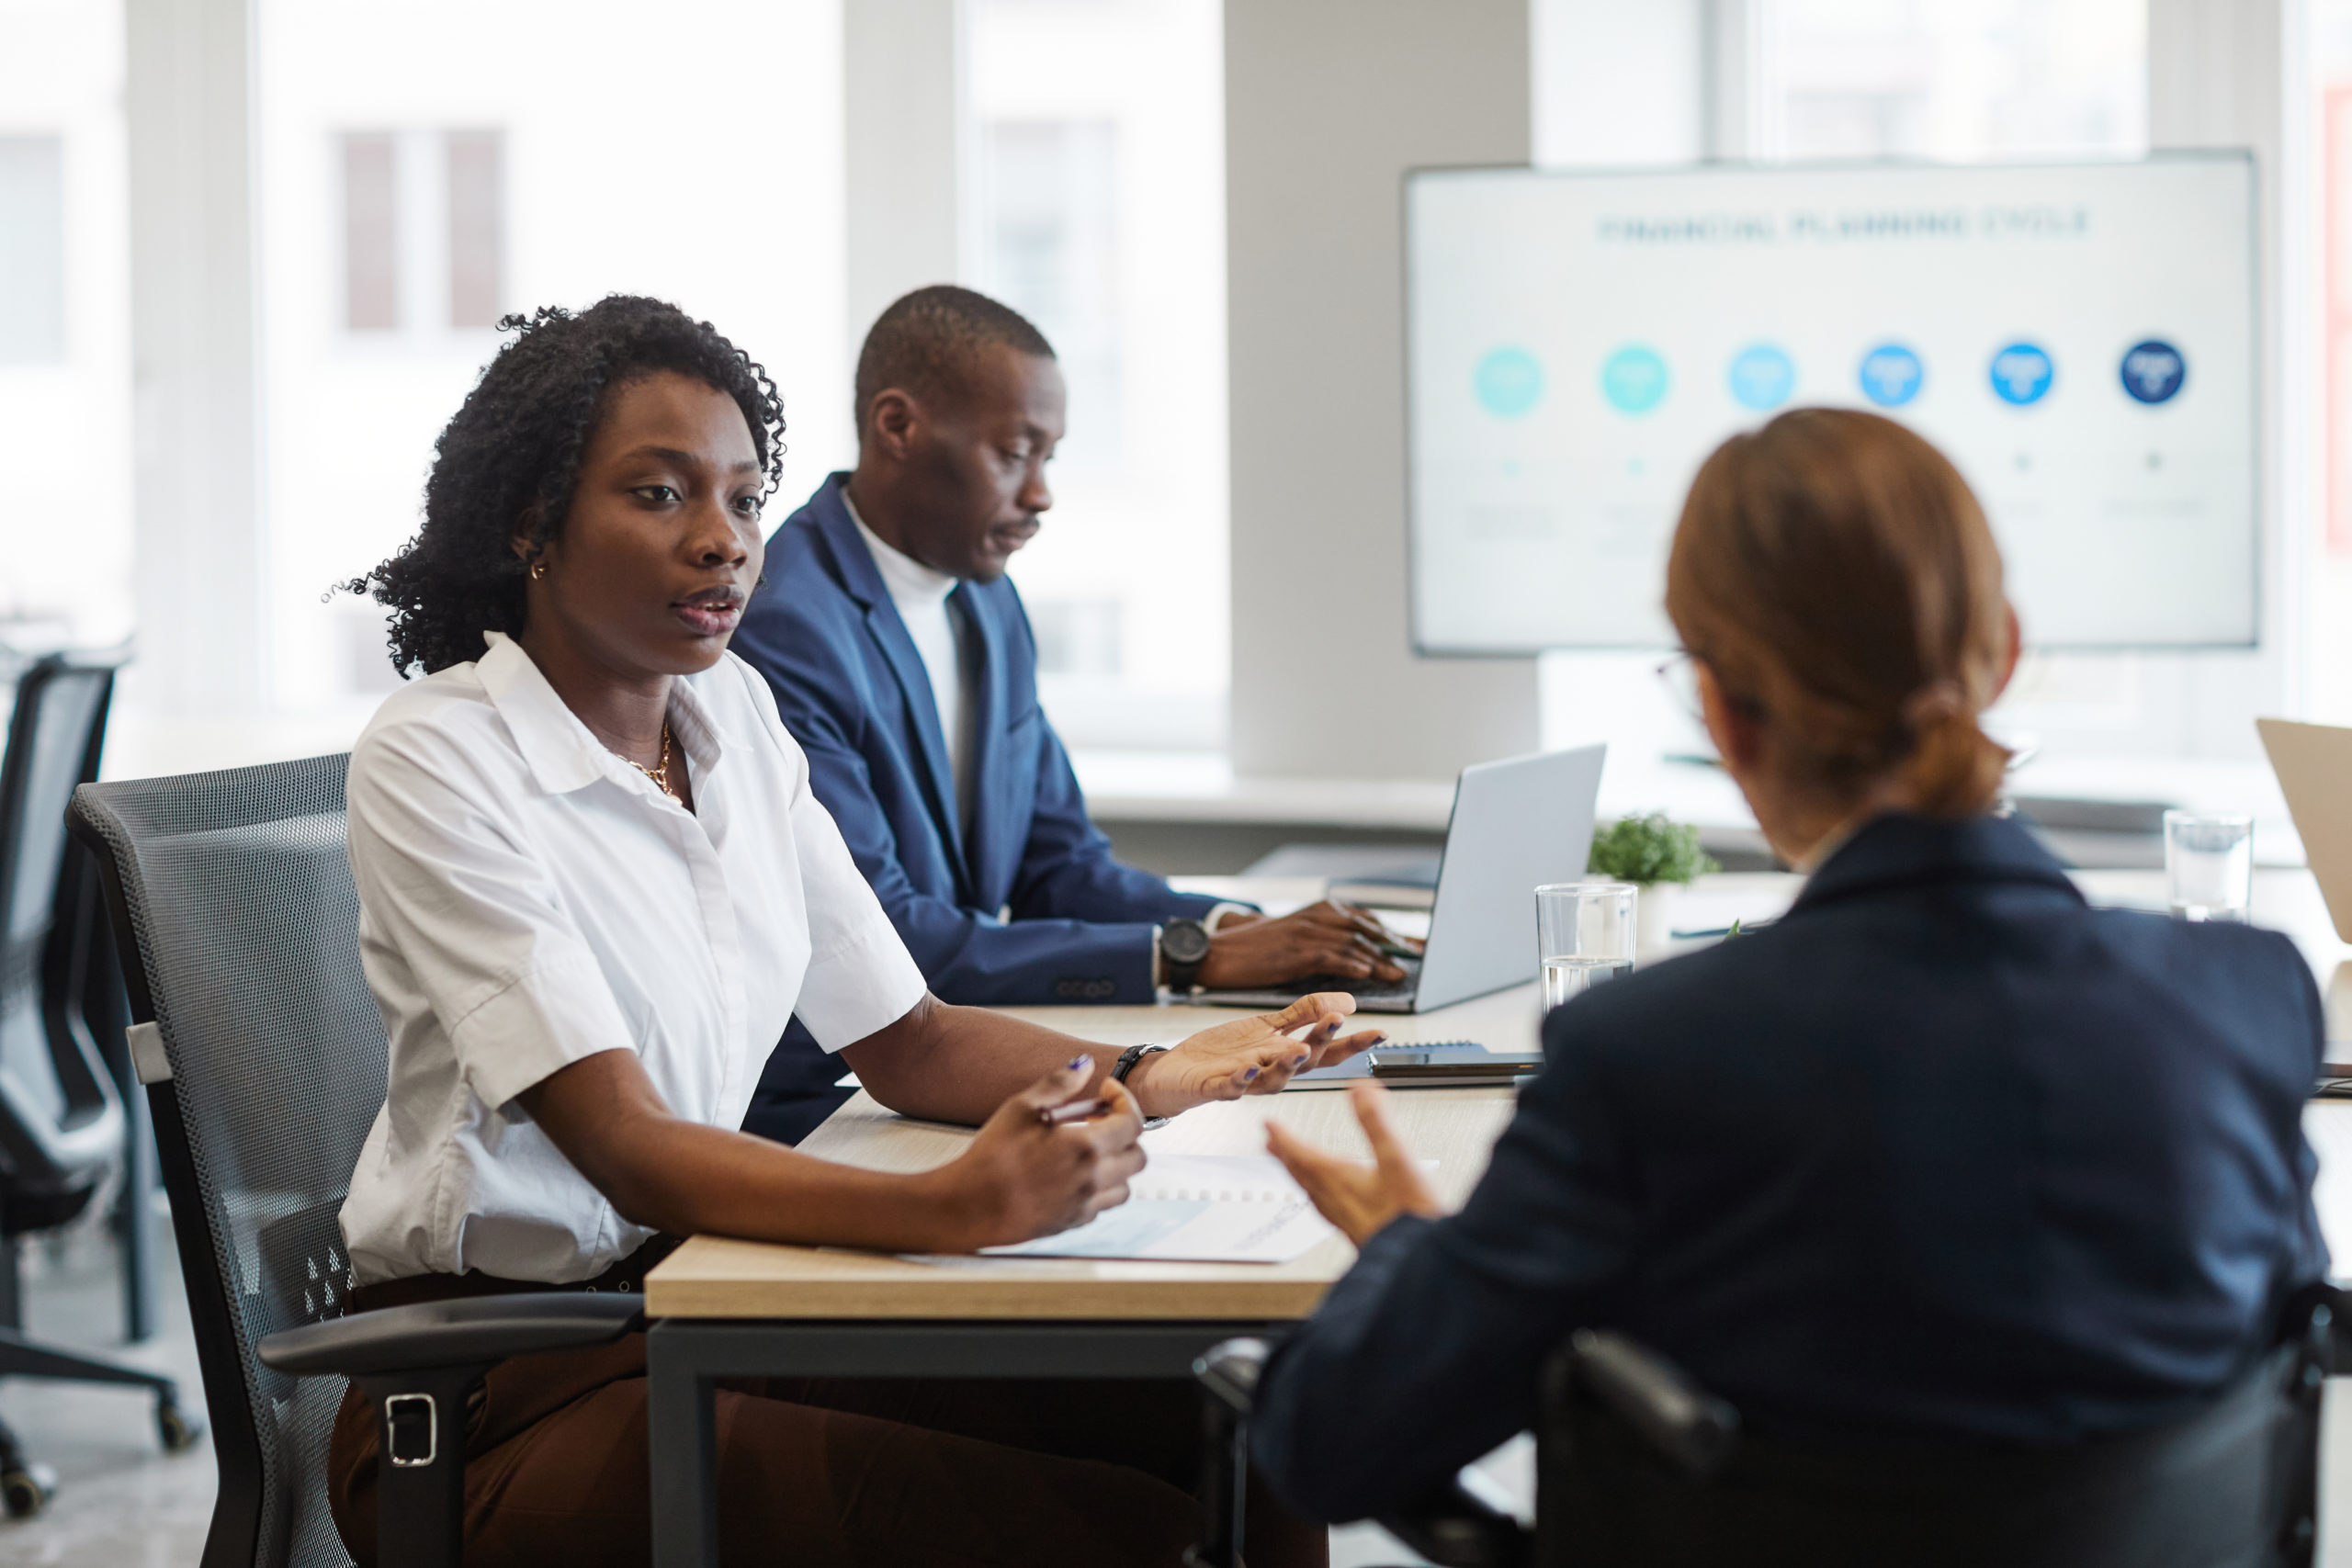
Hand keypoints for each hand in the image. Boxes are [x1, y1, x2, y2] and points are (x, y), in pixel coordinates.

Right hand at [922, 1057, 1146, 1249]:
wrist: (969, 1206)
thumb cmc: (992, 1157)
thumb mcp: (1021, 1108)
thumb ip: (1058, 1084)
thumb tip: (1084, 1065)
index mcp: (1086, 1147)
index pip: (1132, 1122)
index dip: (1125, 1100)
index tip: (1107, 1091)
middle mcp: (1093, 1179)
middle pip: (1138, 1156)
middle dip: (1124, 1135)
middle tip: (1097, 1121)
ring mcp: (1084, 1205)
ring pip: (1125, 1186)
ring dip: (1115, 1165)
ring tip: (1087, 1151)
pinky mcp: (1072, 1223)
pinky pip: (1101, 1205)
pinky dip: (1098, 1189)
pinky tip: (1072, 1175)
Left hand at [1127, 993, 1386, 1116]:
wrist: (1177, 1072)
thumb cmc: (1224, 1053)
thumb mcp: (1268, 1026)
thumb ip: (1305, 1013)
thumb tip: (1348, 1000)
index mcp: (1287, 1057)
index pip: (1327, 1051)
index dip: (1353, 1043)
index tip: (1379, 1033)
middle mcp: (1272, 1073)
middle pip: (1305, 1063)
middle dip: (1322, 1043)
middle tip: (1337, 1022)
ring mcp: (1246, 1082)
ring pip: (1274, 1079)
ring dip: (1289, 1064)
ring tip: (1301, 1048)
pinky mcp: (1216, 1087)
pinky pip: (1232, 1087)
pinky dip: (1243, 1079)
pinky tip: (1251, 1068)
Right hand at [1195, 900, 1420, 989]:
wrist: (1219, 951)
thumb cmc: (1255, 951)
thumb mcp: (1296, 938)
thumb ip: (1326, 940)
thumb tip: (1360, 956)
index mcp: (1319, 911)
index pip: (1366, 920)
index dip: (1393, 933)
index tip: (1417, 946)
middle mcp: (1317, 916)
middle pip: (1366, 928)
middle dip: (1395, 943)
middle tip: (1419, 957)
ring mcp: (1306, 931)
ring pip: (1353, 943)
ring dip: (1380, 959)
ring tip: (1399, 974)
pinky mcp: (1295, 950)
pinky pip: (1330, 955)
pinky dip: (1352, 963)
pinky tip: (1367, 973)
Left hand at [1264, 1081, 1441, 1246]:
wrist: (1421, 1263)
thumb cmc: (1410, 1214)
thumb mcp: (1398, 1159)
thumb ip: (1377, 1122)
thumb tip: (1360, 1089)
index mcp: (1338, 1180)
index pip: (1300, 1153)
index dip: (1283, 1136)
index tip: (1267, 1123)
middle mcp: (1334, 1201)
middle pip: (1300, 1173)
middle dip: (1283, 1154)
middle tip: (1268, 1142)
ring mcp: (1344, 1219)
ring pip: (1310, 1192)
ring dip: (1297, 1174)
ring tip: (1290, 1165)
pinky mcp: (1356, 1231)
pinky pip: (1326, 1207)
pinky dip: (1318, 1193)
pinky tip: (1329, 1199)